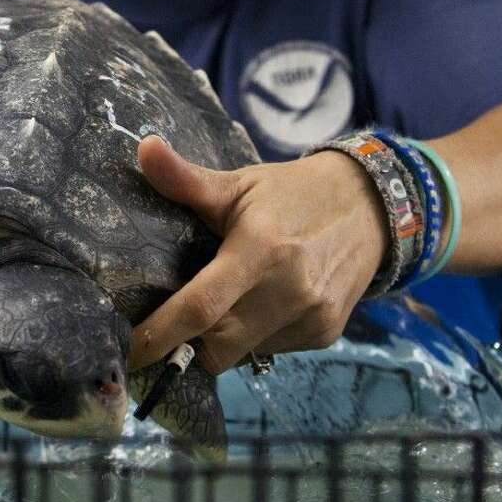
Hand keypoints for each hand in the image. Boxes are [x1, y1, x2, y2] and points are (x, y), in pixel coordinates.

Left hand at [128, 136, 388, 373]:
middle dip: (187, 343)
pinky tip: (259, 306)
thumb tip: (142, 147)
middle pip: (218, 344)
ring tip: (221, 306)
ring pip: (243, 354)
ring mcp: (311, 316)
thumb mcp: (238, 183)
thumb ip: (186, 178)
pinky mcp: (326, 334)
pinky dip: (255, 338)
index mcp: (259, 248)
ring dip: (222, 340)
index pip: (201, 306)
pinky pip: (272, 351)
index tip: (130, 352)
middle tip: (171, 324)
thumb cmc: (290, 194)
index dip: (161, 334)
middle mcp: (288, 290)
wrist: (370, 207)